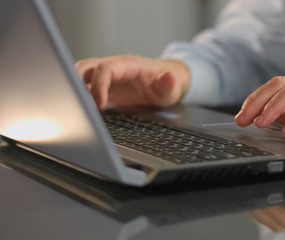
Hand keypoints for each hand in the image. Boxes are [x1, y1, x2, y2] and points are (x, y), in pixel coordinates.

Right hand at [75, 55, 190, 108]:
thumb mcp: (172, 88)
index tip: (98, 105)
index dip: (98, 85)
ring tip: (79, 108)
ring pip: (80, 74)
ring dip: (74, 88)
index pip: (106, 69)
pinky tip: (82, 109)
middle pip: (85, 67)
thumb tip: (168, 77)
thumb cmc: (167, 85)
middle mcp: (114, 66)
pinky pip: (83, 84)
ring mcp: (107, 75)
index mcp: (128, 65)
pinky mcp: (103, 84)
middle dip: (77, 84)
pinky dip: (78, 94)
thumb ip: (168, 84)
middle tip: (80, 106)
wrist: (166, 83)